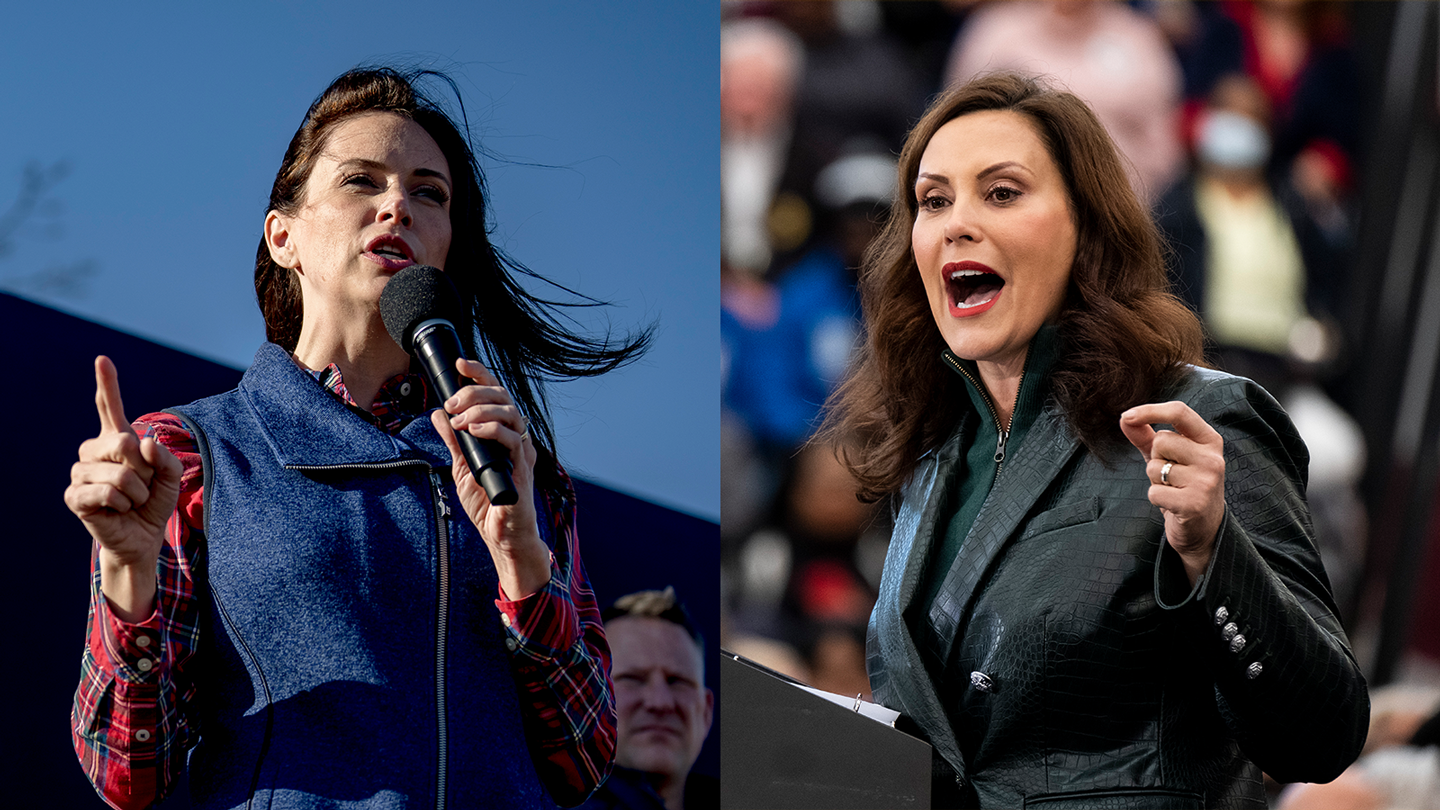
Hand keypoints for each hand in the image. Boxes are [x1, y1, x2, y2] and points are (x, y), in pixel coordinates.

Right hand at [64, 356, 181, 619]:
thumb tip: (143, 442)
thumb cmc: (154, 503)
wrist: (143, 537)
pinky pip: (108, 492)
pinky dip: (123, 504)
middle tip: (142, 487)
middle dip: (145, 469)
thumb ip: (163, 457)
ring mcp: (81, 472)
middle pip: (123, 441)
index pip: (109, 408)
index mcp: (117, 440)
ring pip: (120, 472)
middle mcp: (94, 450)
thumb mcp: (170, 477)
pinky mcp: (74, 496)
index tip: (103, 359)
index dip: (106, 383)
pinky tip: (117, 510)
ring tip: (131, 501)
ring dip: (137, 492)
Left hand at [430, 358, 550, 598]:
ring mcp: (522, 451)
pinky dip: (491, 430)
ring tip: (460, 419)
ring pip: (510, 412)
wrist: (503, 536)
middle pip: (503, 396)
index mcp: (503, 434)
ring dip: (481, 409)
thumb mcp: (461, 467)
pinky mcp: (523, 467)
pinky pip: (512, 439)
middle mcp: (516, 438)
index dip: (480, 375)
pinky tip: (473, 430)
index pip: (496, 394)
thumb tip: (438, 414)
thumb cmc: (488, 505)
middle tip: (451, 402)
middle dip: (475, 391)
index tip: (461, 364)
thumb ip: (453, 440)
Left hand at [1120, 401, 1225, 583]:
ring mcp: (1206, 481)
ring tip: (1174, 490)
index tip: (1126, 416)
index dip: (1150, 410)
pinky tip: (1172, 504)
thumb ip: (1146, 436)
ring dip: (1155, 481)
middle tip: (1171, 476)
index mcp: (1209, 440)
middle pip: (1161, 440)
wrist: (1204, 529)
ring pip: (1155, 467)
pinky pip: (1154, 491)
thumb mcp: (1166, 457)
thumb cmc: (1183, 486)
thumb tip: (1124, 418)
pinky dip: (1155, 498)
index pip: (1180, 412)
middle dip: (1155, 458)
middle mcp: (1213, 458)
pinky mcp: (1194, 503)